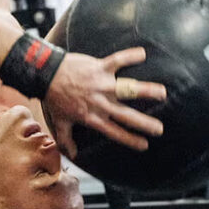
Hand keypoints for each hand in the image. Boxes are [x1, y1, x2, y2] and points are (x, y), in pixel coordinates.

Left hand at [42, 47, 165, 158]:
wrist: (45, 74)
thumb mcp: (59, 122)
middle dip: (144, 123)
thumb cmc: (53, 98)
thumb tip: (72, 155)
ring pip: (127, 88)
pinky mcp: (100, 67)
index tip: (145, 145)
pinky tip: (142, 53)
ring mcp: (101, 84)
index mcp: (93, 117)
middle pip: (126, 115)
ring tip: (162, 92)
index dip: (130, 139)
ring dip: (145, 90)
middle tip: (160, 129)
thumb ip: (66, 140)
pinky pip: (117, 60)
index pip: (115, 132)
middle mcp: (101, 103)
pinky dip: (130, 56)